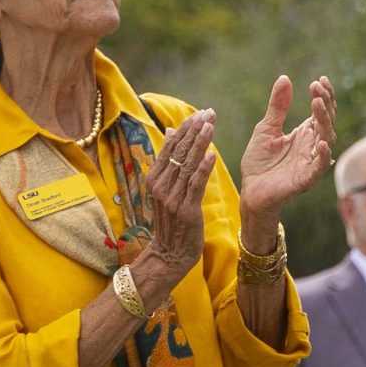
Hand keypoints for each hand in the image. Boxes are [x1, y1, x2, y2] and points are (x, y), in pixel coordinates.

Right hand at [134, 111, 219, 302]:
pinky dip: (203, 169)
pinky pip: (195, 185)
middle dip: (195, 131)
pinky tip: (211, 155)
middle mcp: (161, 186)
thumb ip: (169, 161)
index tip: (199, 113)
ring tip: (210, 126)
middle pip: (178, 152)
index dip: (185, 129)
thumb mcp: (165, 188)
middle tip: (209, 113)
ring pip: (187, 165)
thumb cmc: (171, 220)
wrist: (169, 253)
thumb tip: (169, 132)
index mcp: (154, 178)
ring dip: (200, 144)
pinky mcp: (186, 209)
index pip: (170, 147)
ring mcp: (172, 198)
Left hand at [238, 76, 336, 220]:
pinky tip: (321, 142)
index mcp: (305, 133)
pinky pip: (319, 167)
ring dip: (324, 121)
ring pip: (326, 139)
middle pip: (326, 122)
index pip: (321, 112)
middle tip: (316, 88)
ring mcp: (310, 162)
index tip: (319, 80)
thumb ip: (277, 106)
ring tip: (317, 103)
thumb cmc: (260, 161)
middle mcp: (312, 146)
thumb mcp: (266, 128)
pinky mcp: (306, 178)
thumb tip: (285, 78)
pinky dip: (322, 155)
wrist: (250, 190)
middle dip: (324, 104)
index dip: (324, 96)